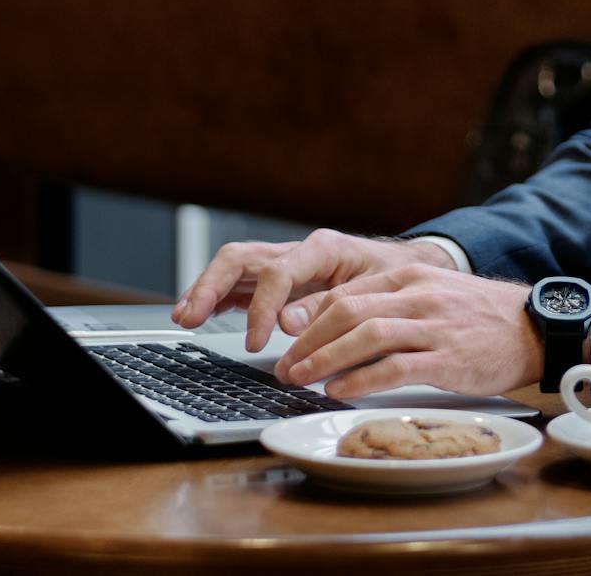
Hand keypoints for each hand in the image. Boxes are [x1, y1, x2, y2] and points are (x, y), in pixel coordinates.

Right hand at [171, 228, 454, 351]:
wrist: (407, 270)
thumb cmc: (395, 280)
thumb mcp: (374, 293)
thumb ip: (330, 307)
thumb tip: (288, 323)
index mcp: (323, 248)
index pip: (278, 272)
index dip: (263, 308)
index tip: (257, 342)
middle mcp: (297, 251)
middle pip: (242, 257)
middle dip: (211, 286)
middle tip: (190, 317)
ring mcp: (284, 264)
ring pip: (234, 267)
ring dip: (204, 290)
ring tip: (183, 317)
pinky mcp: (278, 282)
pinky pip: (239, 284)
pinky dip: (216, 298)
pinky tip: (196, 315)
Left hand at [273, 263, 543, 399]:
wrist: (533, 328)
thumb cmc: (478, 317)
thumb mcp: (432, 295)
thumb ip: (390, 303)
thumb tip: (337, 325)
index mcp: (411, 276)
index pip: (346, 292)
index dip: (309, 319)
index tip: (286, 341)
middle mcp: (419, 296)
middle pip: (348, 311)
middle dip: (308, 341)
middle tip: (284, 366)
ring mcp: (435, 326)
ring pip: (367, 336)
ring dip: (326, 359)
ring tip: (301, 379)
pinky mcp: (449, 358)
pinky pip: (397, 368)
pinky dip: (362, 380)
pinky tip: (340, 391)